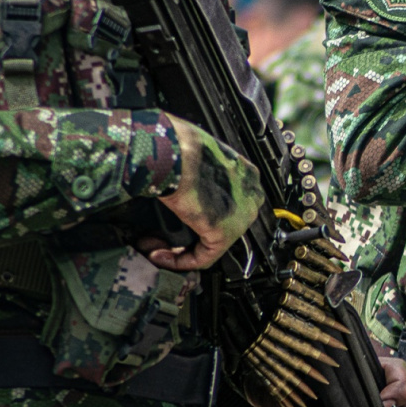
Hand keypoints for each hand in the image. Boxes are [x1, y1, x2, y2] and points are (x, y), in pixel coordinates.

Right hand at [141, 116, 267, 270]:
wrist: (172, 152)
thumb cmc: (176, 145)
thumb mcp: (194, 152)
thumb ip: (196, 169)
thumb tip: (180, 179)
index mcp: (245, 172)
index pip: (227, 204)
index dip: (198, 216)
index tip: (177, 217)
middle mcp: (250, 194)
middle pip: (221, 225)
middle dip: (190, 235)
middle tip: (161, 238)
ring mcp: (241, 215)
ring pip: (212, 243)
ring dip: (180, 251)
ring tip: (155, 247)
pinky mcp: (225, 232)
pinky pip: (204, 257)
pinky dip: (181, 261)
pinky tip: (160, 256)